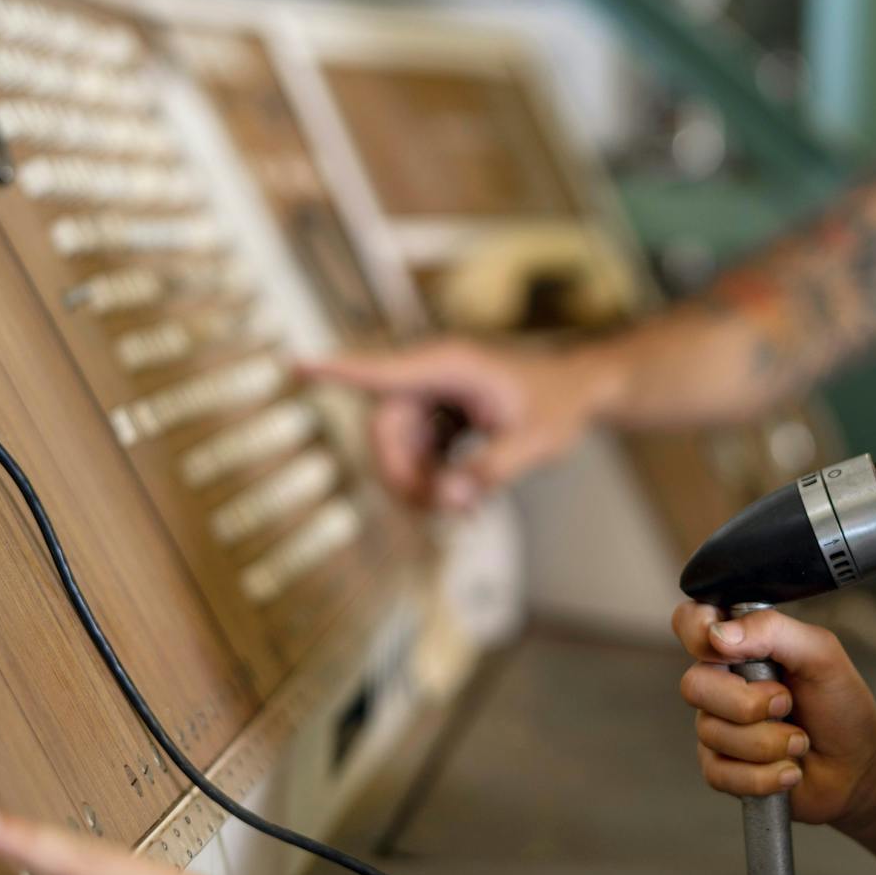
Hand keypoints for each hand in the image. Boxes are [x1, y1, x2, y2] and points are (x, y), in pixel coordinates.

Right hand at [302, 339, 623, 509]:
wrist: (580, 391)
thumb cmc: (560, 402)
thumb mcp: (536, 441)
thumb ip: (491, 470)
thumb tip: (448, 500)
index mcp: (448, 365)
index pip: (382, 371)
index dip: (338, 371)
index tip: (295, 365)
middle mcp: (430, 377)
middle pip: (385, 432)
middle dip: (405, 478)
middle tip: (451, 509)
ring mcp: (430, 399)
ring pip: (396, 452)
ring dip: (420, 486)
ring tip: (469, 505)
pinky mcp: (434, 419)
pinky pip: (413, 457)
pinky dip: (431, 482)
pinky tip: (466, 498)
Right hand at [672, 601, 875, 830]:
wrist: (858, 766)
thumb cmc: (841, 705)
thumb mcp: (820, 654)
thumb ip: (773, 630)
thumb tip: (719, 634)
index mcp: (740, 645)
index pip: (690, 622)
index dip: (696, 631)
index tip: (728, 650)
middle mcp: (722, 683)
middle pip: (694, 685)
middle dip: (748, 704)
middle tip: (787, 704)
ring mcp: (717, 727)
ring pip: (712, 733)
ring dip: (769, 743)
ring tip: (798, 741)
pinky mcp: (721, 769)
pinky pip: (720, 773)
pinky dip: (764, 776)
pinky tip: (788, 769)